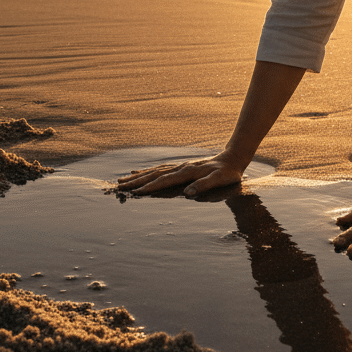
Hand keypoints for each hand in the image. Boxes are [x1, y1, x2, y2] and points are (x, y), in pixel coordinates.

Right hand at [115, 153, 246, 196]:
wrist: (232, 158)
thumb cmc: (227, 172)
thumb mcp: (220, 180)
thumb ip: (204, 185)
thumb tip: (187, 193)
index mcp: (187, 172)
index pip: (164, 180)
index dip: (149, 187)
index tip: (135, 193)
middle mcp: (180, 167)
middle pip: (154, 174)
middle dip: (136, 181)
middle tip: (120, 187)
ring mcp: (178, 166)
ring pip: (154, 171)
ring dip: (138, 176)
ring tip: (122, 180)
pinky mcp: (179, 166)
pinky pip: (159, 169)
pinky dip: (146, 171)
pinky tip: (137, 173)